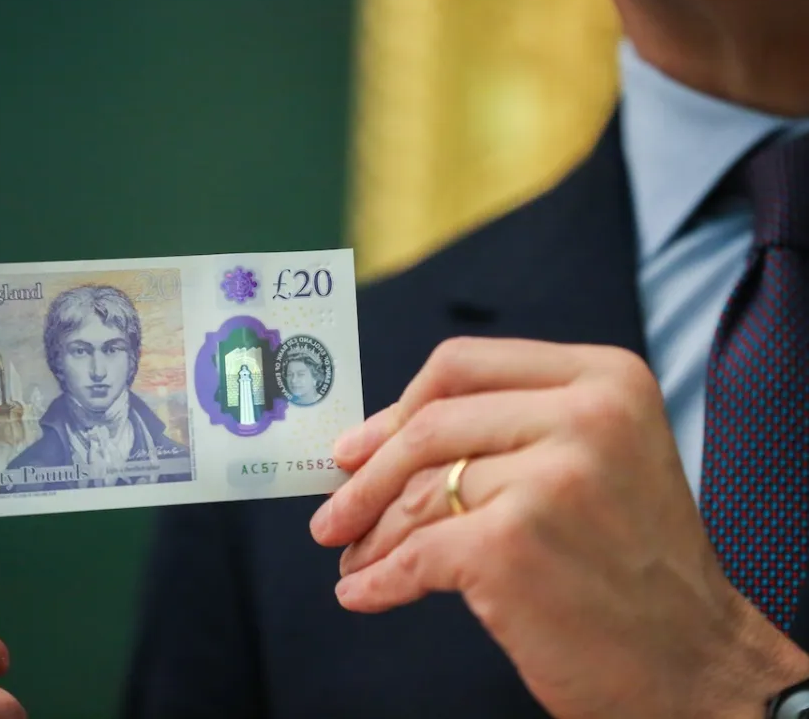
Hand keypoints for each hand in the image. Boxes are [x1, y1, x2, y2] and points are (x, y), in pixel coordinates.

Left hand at [311, 338, 808, 718]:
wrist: (697, 666)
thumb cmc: (633, 566)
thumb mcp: (596, 461)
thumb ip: (506, 431)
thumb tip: (377, 438)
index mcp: (604, 378)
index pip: (464, 365)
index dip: (400, 405)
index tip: (359, 446)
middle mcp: (584, 416)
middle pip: (430, 425)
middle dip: (367, 476)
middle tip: (334, 514)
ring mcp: (549, 478)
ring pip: (419, 491)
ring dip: (373, 532)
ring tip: (354, 559)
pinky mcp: (512, 545)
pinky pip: (416, 555)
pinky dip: (381, 579)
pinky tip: (366, 592)